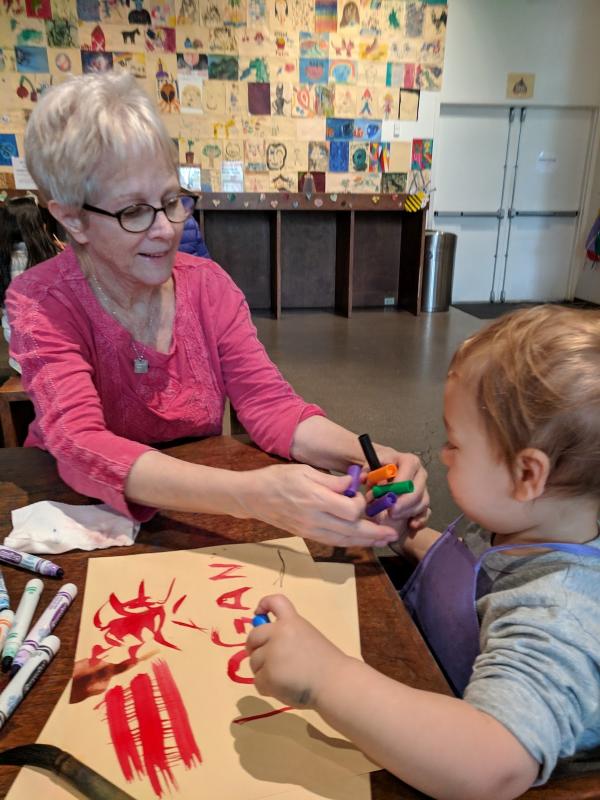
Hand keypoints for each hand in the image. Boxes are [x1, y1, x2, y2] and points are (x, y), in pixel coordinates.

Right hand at [240, 463, 399, 547]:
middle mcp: (314, 519)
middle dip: (374, 533)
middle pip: (351, 531)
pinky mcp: (308, 535)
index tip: (361, 495)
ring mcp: (310, 530)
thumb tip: (353, 485)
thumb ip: (331, 480)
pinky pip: (333, 542)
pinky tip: (362, 541)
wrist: (253, 497)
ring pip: (344, 540)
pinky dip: (349, 542)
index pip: (349, 510)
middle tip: (391, 535)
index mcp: (315, 499)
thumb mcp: (305, 470)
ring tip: (383, 540)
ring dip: (366, 542)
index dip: (361, 504)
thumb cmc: (278, 478)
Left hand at [246, 594, 350, 708]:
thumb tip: (264, 643)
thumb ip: (288, 636)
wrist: (334, 683)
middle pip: (253, 636)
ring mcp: (271, 653)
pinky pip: (258, 681)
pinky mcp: (268, 674)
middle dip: (254, 648)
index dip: (264, 604)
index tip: (259, 613)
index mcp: (292, 622)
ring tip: (284, 678)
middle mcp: (278, 633)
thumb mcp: (308, 637)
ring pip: (254, 662)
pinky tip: (282, 689)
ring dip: (263, 671)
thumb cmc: (326, 663)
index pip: (275, 602)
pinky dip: (267, 687)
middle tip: (265, 659)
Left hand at [370, 446, 430, 531]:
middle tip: (391, 512)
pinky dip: (420, 520)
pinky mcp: (424, 501)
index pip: (407, 475)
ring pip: (422, 502)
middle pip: (417, 491)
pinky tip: (411, 525)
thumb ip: (367, 471)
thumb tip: (363, 478)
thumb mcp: (373, 465)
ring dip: (407, 512)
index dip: (398, 487)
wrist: (389, 468)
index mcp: (409, 461)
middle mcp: (420, 474)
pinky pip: (427, 512)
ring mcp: (424, 488)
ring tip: (392, 515)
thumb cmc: (381, 467)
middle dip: (403, 503)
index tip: (387, 496)